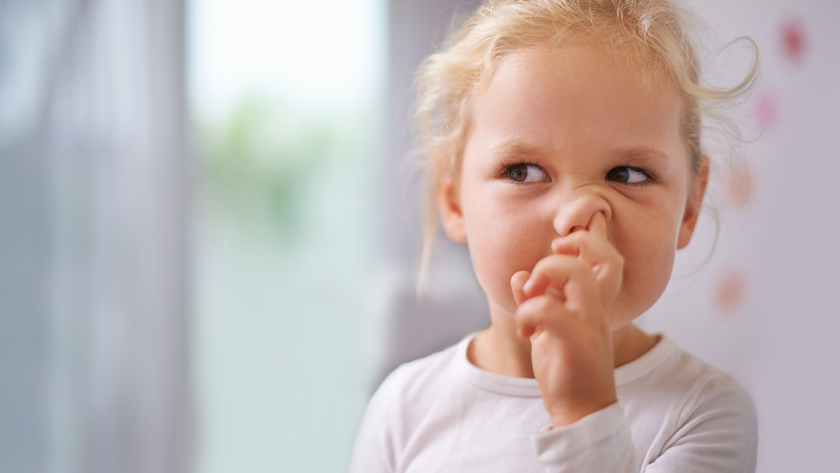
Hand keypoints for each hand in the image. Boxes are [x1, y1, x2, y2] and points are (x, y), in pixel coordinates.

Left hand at [510, 211, 623, 427]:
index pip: (608, 256)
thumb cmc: (567, 367)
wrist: (581, 410)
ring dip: (544, 274)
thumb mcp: (546, 328)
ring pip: (577, 273)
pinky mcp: (575, 340)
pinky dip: (527, 312)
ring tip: (530, 295)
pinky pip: (549, 308)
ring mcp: (589, 323)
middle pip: (603, 255)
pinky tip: (524, 331)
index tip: (559, 244)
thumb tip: (519, 276)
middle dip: (564, 251)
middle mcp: (597, 308)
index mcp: (594, 302)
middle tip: (537, 276)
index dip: (589, 237)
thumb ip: (535, 299)